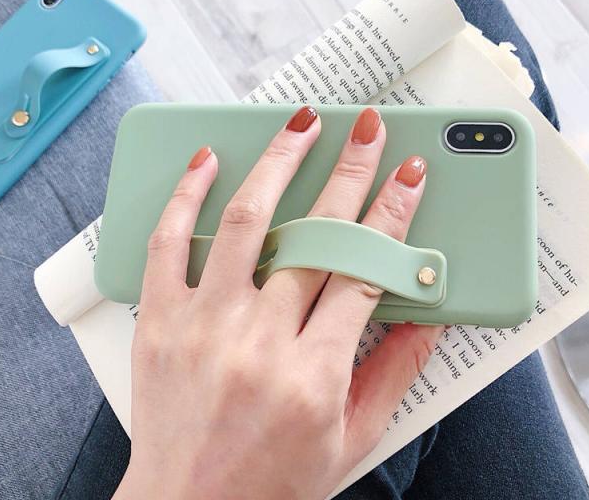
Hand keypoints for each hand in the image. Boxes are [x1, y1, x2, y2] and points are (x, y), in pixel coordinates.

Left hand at [114, 106, 441, 499]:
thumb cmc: (272, 483)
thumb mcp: (352, 438)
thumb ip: (395, 371)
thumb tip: (428, 313)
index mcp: (313, 375)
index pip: (365, 270)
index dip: (392, 214)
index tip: (408, 175)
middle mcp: (258, 342)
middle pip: (316, 235)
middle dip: (351, 172)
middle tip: (369, 131)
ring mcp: (203, 325)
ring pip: (247, 221)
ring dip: (279, 164)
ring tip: (302, 124)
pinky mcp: (160, 320)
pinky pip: (169, 243)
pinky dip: (187, 195)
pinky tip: (208, 161)